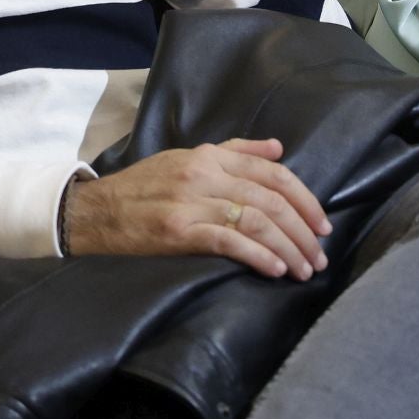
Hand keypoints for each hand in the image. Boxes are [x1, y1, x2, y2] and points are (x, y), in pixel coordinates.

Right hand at [66, 139, 332, 279]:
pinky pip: (229, 242)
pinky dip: (258, 256)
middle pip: (270, 199)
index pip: (271, 172)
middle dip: (303, 230)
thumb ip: (235, 152)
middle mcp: (204, 174)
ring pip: (256, 221)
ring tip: (304, 270)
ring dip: (288, 248)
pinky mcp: (178, 232)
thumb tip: (278, 149)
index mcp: (209, 156)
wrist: (96, 210)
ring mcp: (191, 203)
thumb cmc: (144, 186)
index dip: (304, 198)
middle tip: (320, 255)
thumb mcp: (187, 158)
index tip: (321, 223)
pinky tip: (275, 269)